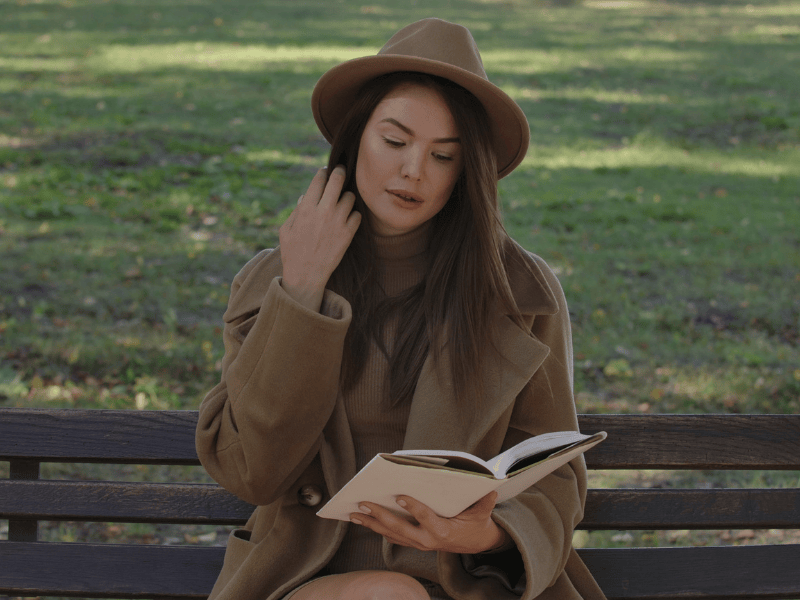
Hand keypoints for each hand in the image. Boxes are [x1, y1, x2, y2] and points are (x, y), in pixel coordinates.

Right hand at [279, 166, 360, 311]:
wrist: (306, 276)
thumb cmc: (293, 252)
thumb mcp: (285, 230)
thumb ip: (296, 210)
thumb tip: (305, 196)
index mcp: (306, 208)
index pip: (319, 180)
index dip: (323, 173)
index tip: (325, 172)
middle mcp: (323, 212)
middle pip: (338, 180)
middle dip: (339, 172)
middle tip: (341, 171)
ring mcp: (338, 222)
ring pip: (350, 197)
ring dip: (346, 197)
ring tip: (342, 202)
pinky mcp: (349, 234)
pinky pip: (358, 215)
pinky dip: (354, 215)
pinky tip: (347, 219)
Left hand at [350, 492, 509, 553]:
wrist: (475, 545)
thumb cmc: (476, 525)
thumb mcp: (482, 515)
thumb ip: (485, 503)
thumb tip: (492, 488)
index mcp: (442, 531)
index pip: (424, 517)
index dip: (412, 507)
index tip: (399, 495)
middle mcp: (427, 540)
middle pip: (399, 528)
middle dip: (379, 515)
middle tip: (363, 502)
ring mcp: (418, 543)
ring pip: (390, 534)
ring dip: (371, 523)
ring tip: (353, 513)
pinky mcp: (413, 543)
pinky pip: (391, 537)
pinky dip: (376, 528)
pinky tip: (363, 519)